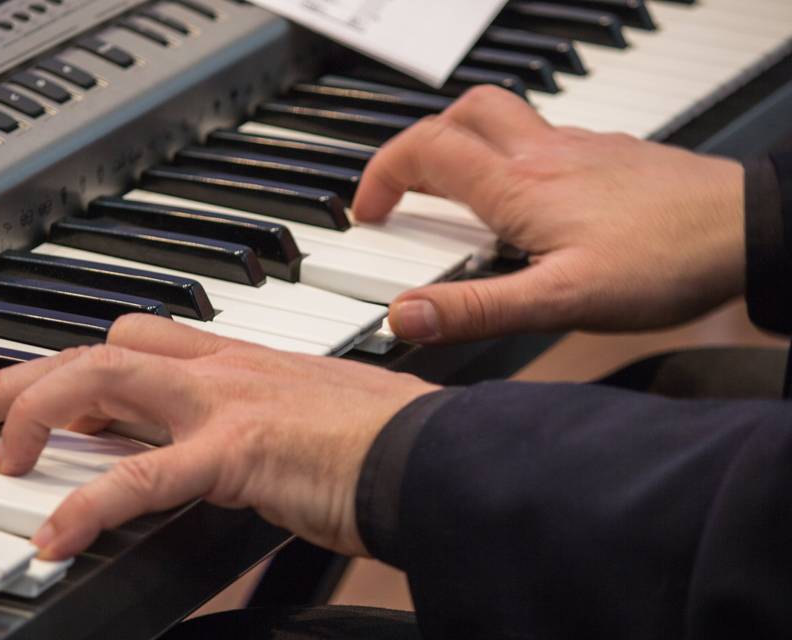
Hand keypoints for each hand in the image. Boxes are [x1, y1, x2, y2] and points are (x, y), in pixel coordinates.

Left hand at [0, 315, 437, 559]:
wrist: (435, 452)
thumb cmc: (387, 440)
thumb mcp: (312, 415)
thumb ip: (264, 423)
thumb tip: (240, 451)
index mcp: (242, 363)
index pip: (139, 344)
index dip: (78, 367)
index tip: (38, 393)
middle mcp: (224, 369)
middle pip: (99, 350)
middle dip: (25, 376)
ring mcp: (225, 403)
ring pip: (102, 381)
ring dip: (35, 413)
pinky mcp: (235, 452)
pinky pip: (140, 476)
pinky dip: (88, 505)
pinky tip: (53, 536)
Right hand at [353, 86, 744, 342]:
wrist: (747, 230)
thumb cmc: (664, 260)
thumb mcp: (560, 302)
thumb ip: (477, 309)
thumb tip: (407, 315)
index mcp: (519, 186)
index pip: (426, 153)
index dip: (383, 177)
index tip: (370, 214)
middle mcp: (543, 155)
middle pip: (458, 116)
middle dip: (416, 147)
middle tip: (404, 191)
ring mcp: (577, 150)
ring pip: (500, 119)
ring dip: (462, 145)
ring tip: (454, 197)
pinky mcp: (606, 156)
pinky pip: (542, 138)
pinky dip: (511, 158)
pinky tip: (528, 205)